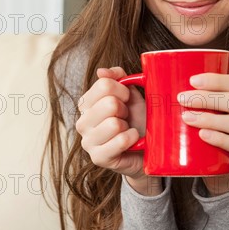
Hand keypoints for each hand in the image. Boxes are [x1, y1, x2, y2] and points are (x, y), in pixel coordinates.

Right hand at [76, 67, 160, 194]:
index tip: (127, 99)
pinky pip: (120, 141)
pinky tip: (131, 142)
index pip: (104, 84)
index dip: (123, 90)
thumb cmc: (136, 120)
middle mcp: (82, 122)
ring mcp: (87, 142)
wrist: (147, 148)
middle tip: (126, 118)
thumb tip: (102, 71)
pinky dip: (132, 139)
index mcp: (86, 104)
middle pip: (109, 103)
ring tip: (126, 130)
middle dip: (125, 110)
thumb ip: (117, 78)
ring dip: (128, 126)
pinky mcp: (98, 158)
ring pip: (114, 123)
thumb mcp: (130, 94)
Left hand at [178, 61, 228, 195]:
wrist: (219, 169)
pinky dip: (219, 139)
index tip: (191, 80)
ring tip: (187, 118)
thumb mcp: (206, 111)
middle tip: (181, 99)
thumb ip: (201, 91)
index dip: (215, 80)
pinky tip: (203, 135)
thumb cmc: (209, 134)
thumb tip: (193, 62)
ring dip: (209, 119)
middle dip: (206, 98)